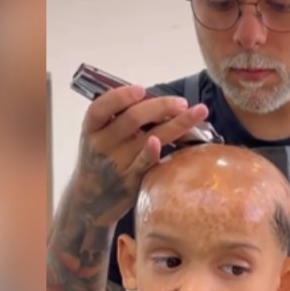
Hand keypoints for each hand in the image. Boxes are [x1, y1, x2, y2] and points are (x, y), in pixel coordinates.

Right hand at [69, 85, 208, 224]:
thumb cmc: (100, 160)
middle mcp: (102, 144)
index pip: (101, 108)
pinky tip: (178, 138)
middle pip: (132, 119)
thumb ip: (118, 118)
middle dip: (161, 106)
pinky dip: (158, 151)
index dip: (120, 96)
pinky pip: (147, 163)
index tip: (141, 89)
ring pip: (150, 137)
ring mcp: (118, 163)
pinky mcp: (132, 180)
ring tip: (199, 111)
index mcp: (92, 128)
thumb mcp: (98, 136)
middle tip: (182, 102)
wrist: (90, 201)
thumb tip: (157, 98)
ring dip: (178, 123)